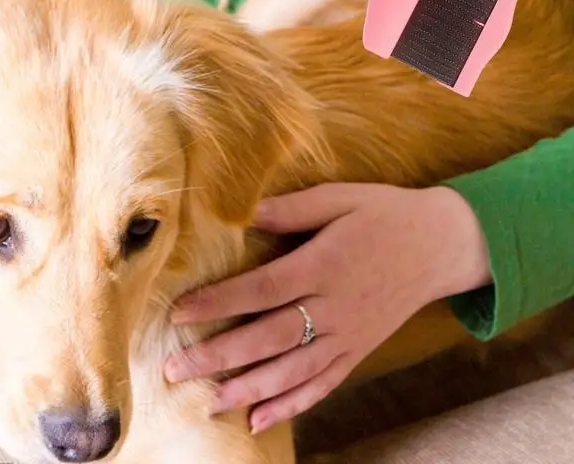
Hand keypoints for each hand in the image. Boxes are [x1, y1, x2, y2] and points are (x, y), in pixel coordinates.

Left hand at [164, 183, 490, 433]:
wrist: (442, 244)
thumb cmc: (385, 213)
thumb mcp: (340, 198)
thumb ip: (291, 209)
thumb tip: (245, 212)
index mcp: (324, 265)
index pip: (261, 289)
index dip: (218, 303)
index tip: (179, 313)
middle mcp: (334, 307)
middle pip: (268, 338)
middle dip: (218, 356)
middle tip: (175, 369)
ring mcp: (348, 335)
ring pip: (291, 371)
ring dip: (247, 389)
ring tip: (207, 401)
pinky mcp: (359, 350)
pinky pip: (323, 384)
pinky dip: (291, 405)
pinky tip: (259, 419)